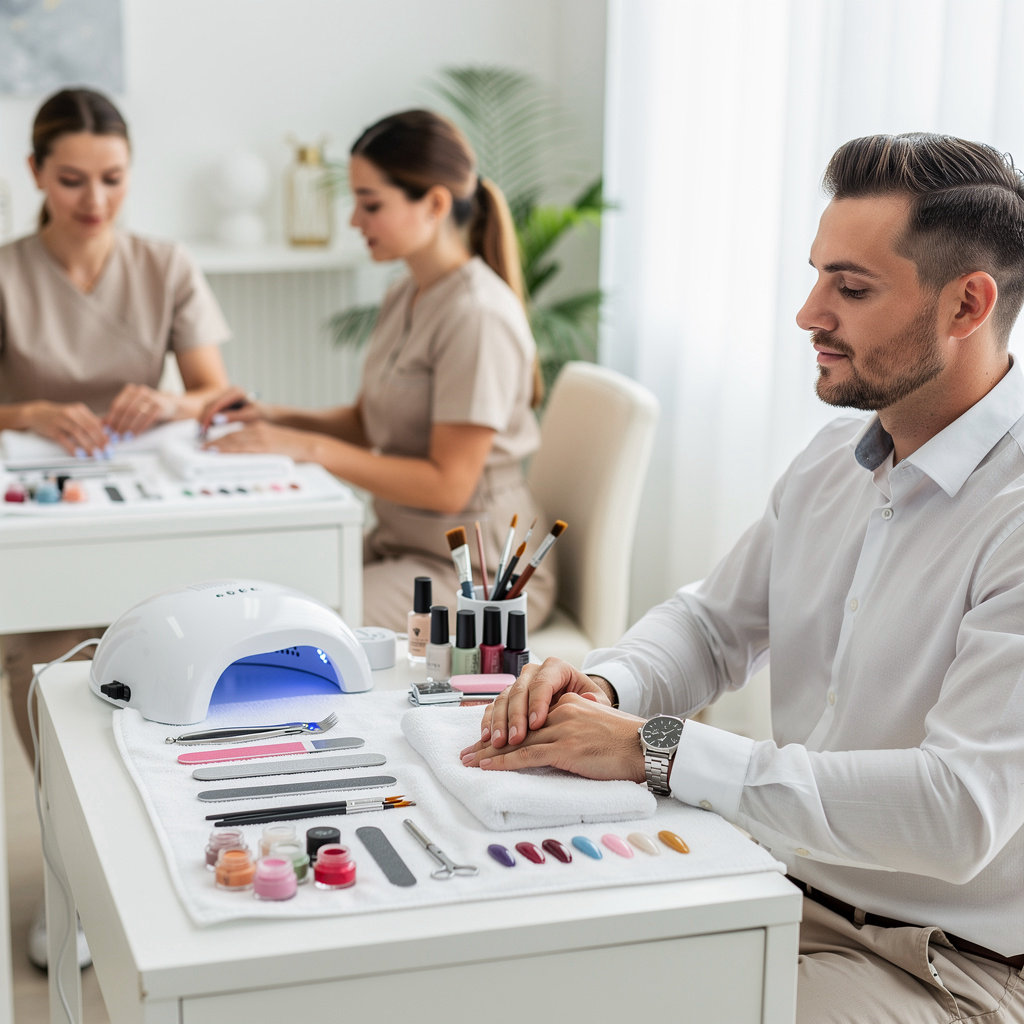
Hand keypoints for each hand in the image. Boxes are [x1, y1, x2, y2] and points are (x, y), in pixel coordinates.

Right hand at [22, 400, 108, 455]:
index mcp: (79, 409)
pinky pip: (64, 440)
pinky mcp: (52, 429)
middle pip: (89, 428)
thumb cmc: (59, 415)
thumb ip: (89, 421)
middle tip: (107, 451)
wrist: (36, 413)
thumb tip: (107, 431)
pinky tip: (79, 455)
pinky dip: (73, 448)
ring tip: (96, 455)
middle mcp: (71, 413)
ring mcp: (61, 421)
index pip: (96, 422)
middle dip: (100, 441)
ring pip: (78, 434)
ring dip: (89, 446)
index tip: (112, 444)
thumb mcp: (75, 414)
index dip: (105, 434)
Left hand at [103, 384, 177, 436]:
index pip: (117, 405)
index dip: (111, 418)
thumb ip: (119, 414)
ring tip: (124, 437)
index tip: (108, 430)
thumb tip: (102, 424)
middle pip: (126, 409)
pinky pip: (147, 418)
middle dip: (119, 424)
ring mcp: (151, 397)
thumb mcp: (134, 408)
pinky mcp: (160, 406)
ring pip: (135, 414)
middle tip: (115, 436)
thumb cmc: (149, 408)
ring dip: (128, 427)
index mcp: (131, 390)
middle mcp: (141, 391)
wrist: (173, 405)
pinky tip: (135, 435)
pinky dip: (140, 428)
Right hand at [198, 387, 262, 434]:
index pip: (217, 404)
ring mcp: (225, 395)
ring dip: (203, 419)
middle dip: (203, 419)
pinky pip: (212, 410)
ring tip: (201, 433)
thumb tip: (215, 420)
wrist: (266, 413)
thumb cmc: (261, 416)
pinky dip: (207, 419)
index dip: (208, 417)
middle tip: (200, 433)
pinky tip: (205, 429)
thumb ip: (234, 417)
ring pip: (208, 407)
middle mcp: (229, 391)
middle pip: (210, 404)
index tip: (204, 429)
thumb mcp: (250, 417)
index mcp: (237, 392)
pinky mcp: (223, 401)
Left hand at [203, 420, 317, 460]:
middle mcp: (257, 431)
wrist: (310, 446)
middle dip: (213, 442)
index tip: (207, 445)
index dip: (219, 439)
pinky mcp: (265, 446)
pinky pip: (242, 448)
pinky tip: (220, 453)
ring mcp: (260, 438)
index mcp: (259, 429)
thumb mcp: (274, 443)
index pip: (234, 433)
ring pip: (234, 441)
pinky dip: (229, 450)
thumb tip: (245, 457)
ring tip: (204, 451)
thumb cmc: (293, 448)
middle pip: (230, 436)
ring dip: (217, 446)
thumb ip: (259, 447)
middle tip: (199, 449)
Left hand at [460, 692, 646, 781]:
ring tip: (469, 763)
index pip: (526, 716)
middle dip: (488, 742)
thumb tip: (566, 727)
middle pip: (516, 728)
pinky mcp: (565, 748)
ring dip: (488, 754)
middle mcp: (560, 712)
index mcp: (566, 704)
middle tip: (466, 753)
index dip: (503, 729)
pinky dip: (504, 763)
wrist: (646, 746)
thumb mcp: (597, 722)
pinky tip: (488, 768)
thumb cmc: (626, 740)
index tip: (485, 740)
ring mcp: (561, 729)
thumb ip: (578, 721)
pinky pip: (527, 756)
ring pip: (516, 742)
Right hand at [464, 657, 612, 750]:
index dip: (537, 703)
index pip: (543, 682)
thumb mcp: (598, 701)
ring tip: (499, 743)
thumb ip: (595, 701)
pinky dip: (489, 723)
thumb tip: (588, 699)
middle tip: (515, 739)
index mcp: (556, 668)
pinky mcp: (508, 699)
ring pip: (503, 699)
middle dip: (515, 717)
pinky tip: (487, 738)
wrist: (579, 705)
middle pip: (519, 691)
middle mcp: (534, 673)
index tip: (536, 724)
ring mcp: (518, 685)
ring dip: (499, 722)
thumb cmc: (588, 703)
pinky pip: (493, 708)